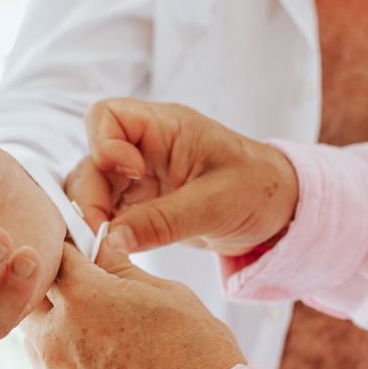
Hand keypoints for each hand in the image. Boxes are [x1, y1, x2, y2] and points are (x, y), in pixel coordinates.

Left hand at [22, 244, 245, 368]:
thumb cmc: (195, 353)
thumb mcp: (164, 293)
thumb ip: (122, 269)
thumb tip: (104, 249)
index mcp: (83, 297)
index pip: (58, 255)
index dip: (72, 247)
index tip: (82, 247)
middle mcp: (59, 335)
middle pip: (33, 293)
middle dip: (52, 282)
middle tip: (80, 279)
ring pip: (34, 331)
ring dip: (52, 317)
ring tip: (87, 316)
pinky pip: (48, 365)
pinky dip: (62, 350)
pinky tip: (93, 348)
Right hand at [65, 98, 297, 255]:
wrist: (278, 211)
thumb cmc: (258, 190)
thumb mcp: (215, 203)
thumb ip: (162, 221)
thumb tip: (110, 241)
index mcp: (164, 128)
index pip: (107, 116)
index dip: (104, 145)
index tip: (131, 177)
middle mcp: (143, 148)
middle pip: (91, 160)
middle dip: (89, 198)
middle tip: (100, 237)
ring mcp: (139, 177)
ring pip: (92, 189)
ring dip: (91, 218)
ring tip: (104, 250)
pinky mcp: (140, 204)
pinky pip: (108, 212)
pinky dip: (103, 232)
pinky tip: (112, 252)